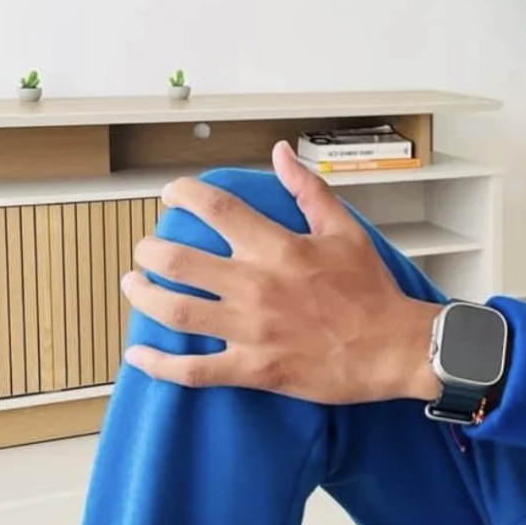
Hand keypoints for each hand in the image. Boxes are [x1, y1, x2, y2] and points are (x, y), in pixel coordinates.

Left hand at [121, 141, 442, 404]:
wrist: (392, 347)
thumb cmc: (371, 290)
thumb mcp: (345, 230)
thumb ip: (308, 189)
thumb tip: (280, 154)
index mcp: (277, 248)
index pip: (216, 208)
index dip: (184, 194)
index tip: (171, 195)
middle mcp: (256, 286)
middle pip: (178, 260)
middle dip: (149, 249)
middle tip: (146, 248)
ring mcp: (250, 330)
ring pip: (174, 311)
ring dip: (143, 295)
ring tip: (133, 285)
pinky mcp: (252, 368)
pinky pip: (192, 370)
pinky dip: (158, 364)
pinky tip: (138, 355)